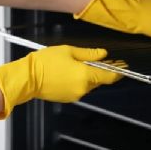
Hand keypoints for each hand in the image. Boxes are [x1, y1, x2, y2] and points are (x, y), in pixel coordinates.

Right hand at [0, 45, 121, 118]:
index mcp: (85, 76)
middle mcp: (83, 88)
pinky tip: (67, 72)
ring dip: (86, 75)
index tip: (123, 66)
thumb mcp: (68, 51)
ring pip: (87, 84)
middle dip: (99, 70)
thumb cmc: (45, 62)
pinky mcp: (66, 98)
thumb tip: (103, 54)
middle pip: (98, 80)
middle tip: (96, 59)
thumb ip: (88, 54)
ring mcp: (74, 95)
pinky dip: (77, 80)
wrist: (27, 77)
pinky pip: (77, 88)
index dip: (118, 71)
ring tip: (76, 63)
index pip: (109, 76)